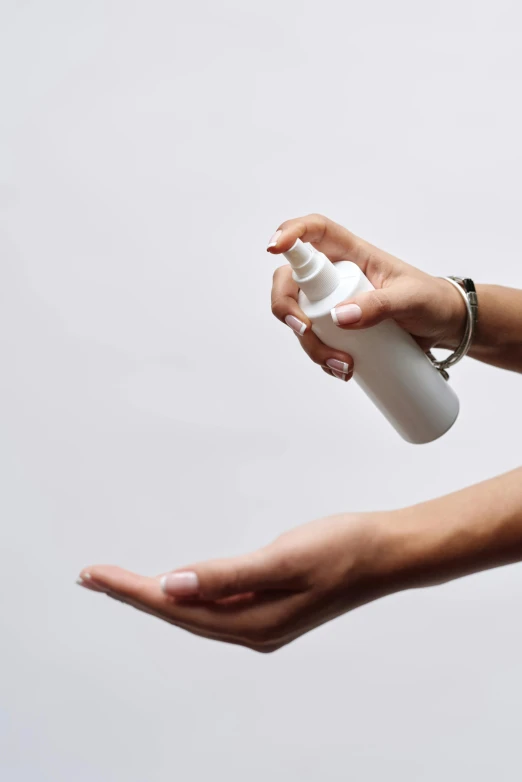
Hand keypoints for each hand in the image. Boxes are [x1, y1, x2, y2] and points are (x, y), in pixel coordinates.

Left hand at [77, 513, 391, 651]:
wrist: (387, 551)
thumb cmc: (345, 551)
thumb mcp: (284, 559)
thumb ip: (226, 575)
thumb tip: (172, 587)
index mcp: (254, 623)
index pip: (176, 608)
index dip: (133, 591)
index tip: (96, 576)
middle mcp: (254, 627)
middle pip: (180, 613)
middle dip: (135, 594)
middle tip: (95, 577)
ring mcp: (263, 617)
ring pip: (196, 609)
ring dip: (158, 594)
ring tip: (123, 582)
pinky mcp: (271, 602)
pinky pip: (216, 601)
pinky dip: (189, 589)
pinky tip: (178, 584)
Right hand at [269, 214, 465, 381]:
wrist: (444, 327)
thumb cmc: (431, 301)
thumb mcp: (410, 300)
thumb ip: (379, 305)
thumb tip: (339, 317)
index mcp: (351, 254)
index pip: (313, 231)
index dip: (290, 233)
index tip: (275, 248)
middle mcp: (335, 276)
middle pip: (290, 282)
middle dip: (287, 309)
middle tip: (305, 330)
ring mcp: (332, 303)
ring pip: (299, 318)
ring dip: (311, 345)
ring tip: (344, 366)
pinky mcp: (336, 329)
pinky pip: (315, 341)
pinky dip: (321, 359)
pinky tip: (344, 370)